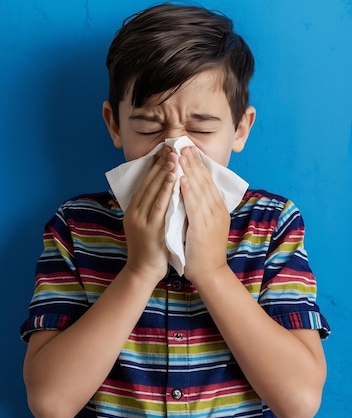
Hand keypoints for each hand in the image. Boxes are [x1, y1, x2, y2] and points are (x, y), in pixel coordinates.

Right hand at [123, 147, 177, 282]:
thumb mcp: (145, 224)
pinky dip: (166, 189)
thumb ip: (150, 208)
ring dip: (164, 172)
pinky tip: (174, 177)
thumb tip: (161, 188)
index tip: (164, 151)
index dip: (154, 166)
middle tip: (170, 147)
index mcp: (133, 209)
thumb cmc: (149, 248)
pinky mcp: (151, 228)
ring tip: (173, 157)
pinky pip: (160, 205)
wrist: (143, 272)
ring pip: (153, 191)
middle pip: (147, 182)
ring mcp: (141, 220)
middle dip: (160, 164)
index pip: (144, 182)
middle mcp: (134, 212)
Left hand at [179, 147, 229, 284]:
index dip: (197, 164)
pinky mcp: (203, 226)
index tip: (188, 150)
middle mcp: (217, 209)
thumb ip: (200, 207)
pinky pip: (194, 205)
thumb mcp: (206, 223)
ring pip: (200, 189)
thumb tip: (189, 190)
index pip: (208, 181)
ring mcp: (211, 217)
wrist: (210, 272)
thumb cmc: (204, 250)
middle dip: (193, 162)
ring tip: (180, 155)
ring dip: (189, 170)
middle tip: (183, 145)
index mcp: (218, 208)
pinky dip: (188, 190)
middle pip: (205, 180)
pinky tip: (181, 178)